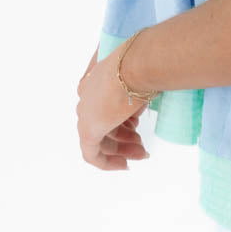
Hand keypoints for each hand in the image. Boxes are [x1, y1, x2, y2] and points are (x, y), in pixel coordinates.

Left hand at [76, 42, 153, 170]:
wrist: (138, 65)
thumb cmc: (144, 65)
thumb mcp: (141, 77)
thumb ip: (135, 91)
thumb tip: (141, 104)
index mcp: (95, 80)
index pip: (106, 106)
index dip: (123, 118)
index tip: (137, 124)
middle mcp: (87, 96)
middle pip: (105, 123)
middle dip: (124, 137)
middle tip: (142, 144)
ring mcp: (86, 113)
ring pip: (102, 138)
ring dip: (123, 148)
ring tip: (142, 153)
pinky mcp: (88, 130)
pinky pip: (92, 153)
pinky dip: (107, 162)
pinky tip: (124, 165)